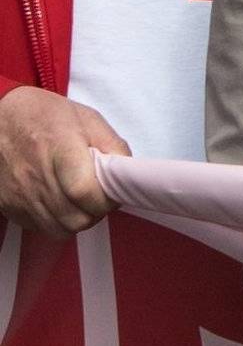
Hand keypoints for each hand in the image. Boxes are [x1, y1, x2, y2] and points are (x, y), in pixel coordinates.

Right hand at [0, 85, 129, 230]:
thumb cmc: (44, 115)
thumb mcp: (86, 118)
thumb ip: (112, 146)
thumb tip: (127, 174)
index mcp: (59, 148)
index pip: (86, 192)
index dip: (105, 199)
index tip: (109, 191)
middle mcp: (36, 175)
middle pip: (77, 218)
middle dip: (95, 212)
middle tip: (96, 197)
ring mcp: (20, 194)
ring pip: (61, 230)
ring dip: (76, 219)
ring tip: (78, 200)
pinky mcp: (9, 205)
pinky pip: (40, 228)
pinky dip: (55, 221)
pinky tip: (57, 201)